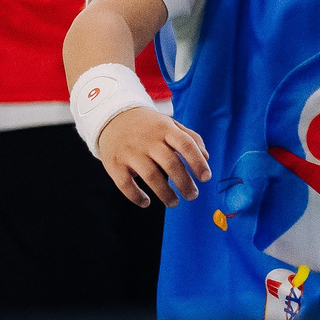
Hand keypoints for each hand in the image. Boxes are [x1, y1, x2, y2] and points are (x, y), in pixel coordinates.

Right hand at [96, 107, 211, 206]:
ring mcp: (130, 152)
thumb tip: (206, 157)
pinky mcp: (114, 163)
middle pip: (170, 163)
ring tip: (174, 203)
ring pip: (151, 175)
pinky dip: (136, 196)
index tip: (206, 178)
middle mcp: (147, 140)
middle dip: (184, 183)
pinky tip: (146, 202)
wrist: (112, 117)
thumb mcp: (170, 124)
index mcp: (165, 129)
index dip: (198, 162)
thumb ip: (190, 138)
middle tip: (192, 196)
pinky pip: (126, 184)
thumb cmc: (148, 126)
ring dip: (165, 193)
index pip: (186, 145)